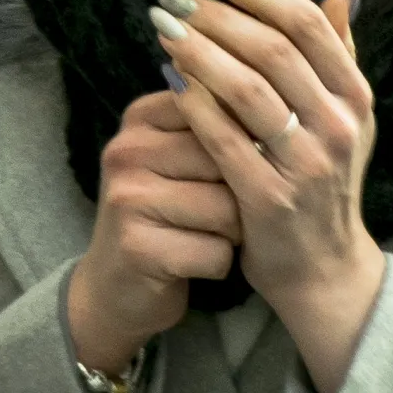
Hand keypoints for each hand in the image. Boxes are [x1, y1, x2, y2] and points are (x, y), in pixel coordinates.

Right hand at [67, 91, 240, 374]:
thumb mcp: (180, 157)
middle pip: (227, 160)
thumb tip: (276, 105)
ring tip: (205, 235)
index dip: (245, 142)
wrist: (116, 286)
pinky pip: (215, 252)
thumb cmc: (165, 212)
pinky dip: (217, 264)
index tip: (241, 165)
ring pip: (226, 208)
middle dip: (240, 192)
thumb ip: (215, 126)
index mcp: (142, 117)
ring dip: (232, 232)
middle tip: (218, 209)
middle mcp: (128, 150)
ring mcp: (128, 199)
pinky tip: (193, 262)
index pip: (219, 109)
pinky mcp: (136, 248)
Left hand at [151, 0, 378, 316]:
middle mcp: (338, 126)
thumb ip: (340, 54)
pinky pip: (223, 139)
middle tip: (175, 1)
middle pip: (273, 51)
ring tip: (164, 30)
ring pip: (246, 90)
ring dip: (198, 52)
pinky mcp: (269, 199)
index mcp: (355, 97)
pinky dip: (193, 103)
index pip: (308, 25)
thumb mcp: (348, 118)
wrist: (323, 269)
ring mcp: (306, 164)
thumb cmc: (325, 180)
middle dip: (217, 18)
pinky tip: (168, 79)